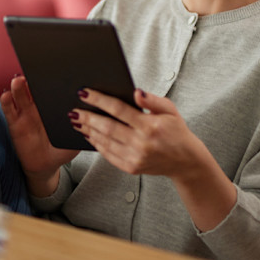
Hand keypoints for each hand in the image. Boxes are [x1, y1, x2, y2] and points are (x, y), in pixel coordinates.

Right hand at [0, 75, 76, 195]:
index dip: (53, 78)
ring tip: (18, 81)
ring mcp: (26, 112)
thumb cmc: (62, 148)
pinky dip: (7, 101)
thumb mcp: (76, 139)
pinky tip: (7, 95)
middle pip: (35, 88)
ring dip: (18, 86)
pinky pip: (9, 109)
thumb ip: (81, 130)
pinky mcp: (14, 122)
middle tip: (35, 72)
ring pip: (20, 94)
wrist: (46, 165)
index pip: (53, 88)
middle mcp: (39, 106)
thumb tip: (89, 122)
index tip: (54, 70)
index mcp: (55, 106)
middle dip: (34, 78)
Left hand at [71, 88, 207, 179]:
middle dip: (87, 117)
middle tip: (74, 110)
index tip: (85, 93)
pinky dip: (97, 144)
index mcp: (150, 125)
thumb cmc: (176, 131)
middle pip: (107, 127)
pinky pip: (108, 154)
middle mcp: (141, 143)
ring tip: (77, 121)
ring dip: (88, 131)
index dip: (100, 100)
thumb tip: (135, 92)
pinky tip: (90, 136)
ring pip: (105, 141)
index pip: (119, 109)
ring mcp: (135, 157)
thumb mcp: (170, 110)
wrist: (186, 161)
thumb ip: (152, 100)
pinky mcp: (131, 168)